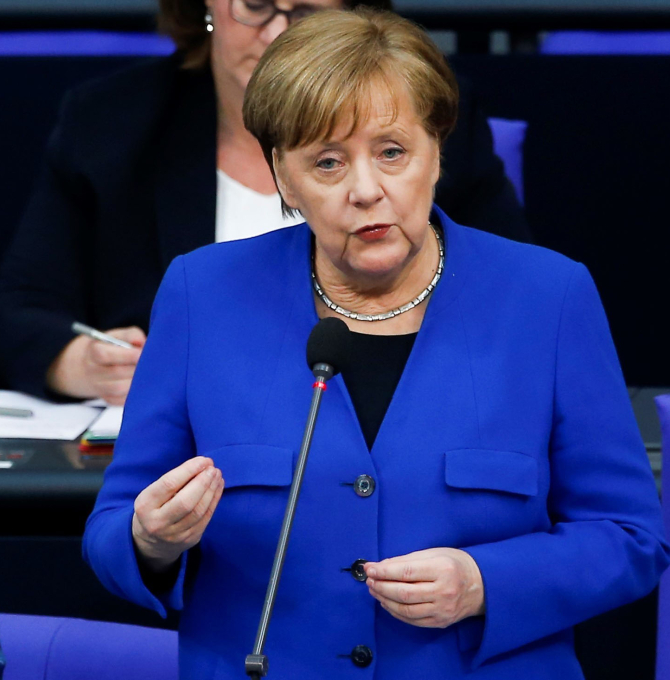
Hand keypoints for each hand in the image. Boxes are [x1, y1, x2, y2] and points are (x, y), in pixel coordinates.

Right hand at [47, 326, 145, 404]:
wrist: (92, 365)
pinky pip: (121, 400)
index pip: (104, 354)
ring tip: (146, 373)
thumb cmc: (110, 347)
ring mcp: (99, 387)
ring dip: (135, 381)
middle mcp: (93, 370)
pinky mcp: (107, 399)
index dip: (125, 355)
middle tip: (150, 363)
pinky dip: (133, 394)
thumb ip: (131, 335)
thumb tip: (142, 342)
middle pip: (115, 372)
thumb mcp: (118, 336)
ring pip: (118, 388)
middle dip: (135, 367)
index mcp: (94, 351)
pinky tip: (141, 384)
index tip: (141, 353)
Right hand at [132, 457, 223, 572]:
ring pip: (198, 511)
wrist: (151, 542)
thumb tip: (203, 465)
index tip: (204, 460)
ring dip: (211, 490)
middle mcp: (157, 523)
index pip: (169, 484)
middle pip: (185, 501)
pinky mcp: (189, 539)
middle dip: (203, 482)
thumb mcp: (153, 494)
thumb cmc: (155, 508)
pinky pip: (206, 518)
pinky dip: (214, 500)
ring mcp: (174, 535)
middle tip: (213, 468)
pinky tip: (218, 487)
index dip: (189, 470)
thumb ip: (173, 481)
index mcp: (145, 505)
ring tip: (217, 475)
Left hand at [364, 548, 484, 627]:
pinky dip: (396, 612)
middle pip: (404, 593)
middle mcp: (443, 591)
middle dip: (381, 587)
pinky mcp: (441, 622)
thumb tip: (382, 566)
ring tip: (374, 591)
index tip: (369, 568)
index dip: (384, 571)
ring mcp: (442, 610)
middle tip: (369, 580)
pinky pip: (413, 620)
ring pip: (406, 610)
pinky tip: (387, 603)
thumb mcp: (434, 553)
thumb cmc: (455, 563)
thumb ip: (408, 560)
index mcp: (442, 569)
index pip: (406, 572)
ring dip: (385, 600)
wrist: (482, 585)